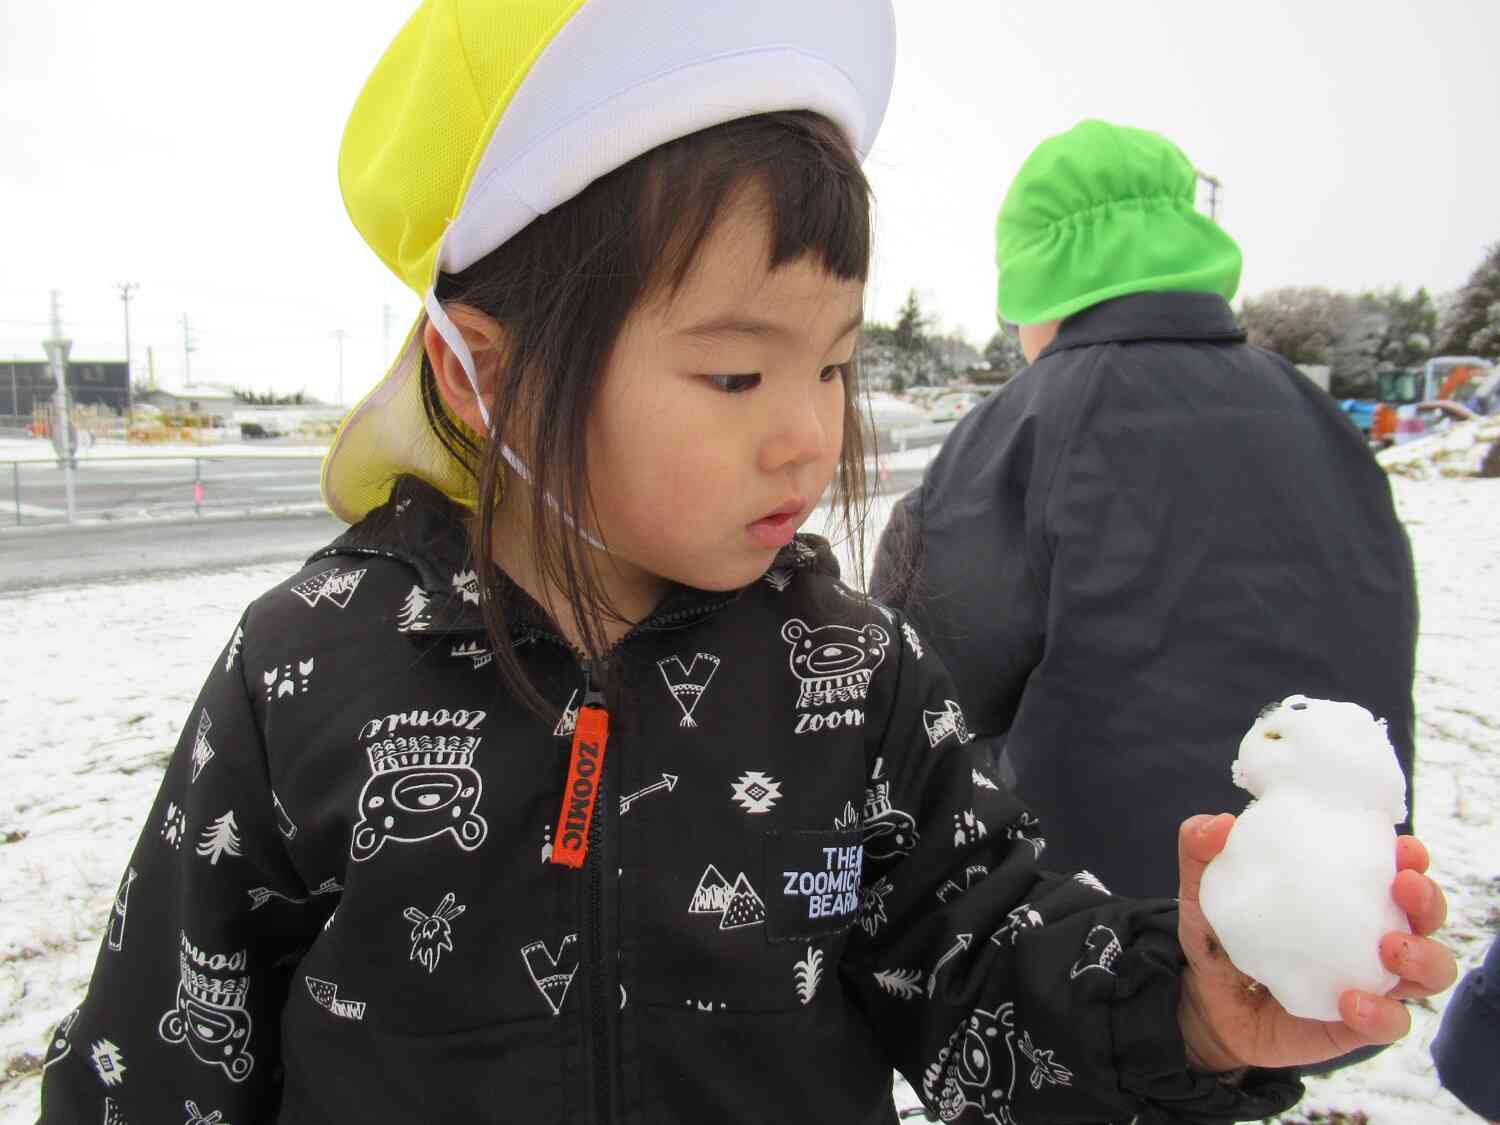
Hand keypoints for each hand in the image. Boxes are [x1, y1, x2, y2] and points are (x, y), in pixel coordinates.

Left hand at [1174, 813, 1455, 1072]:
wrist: (1202, 1000)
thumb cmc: (1219, 933)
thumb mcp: (1203, 889)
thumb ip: (1201, 849)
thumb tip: (1217, 825)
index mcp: (1343, 893)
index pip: (1395, 869)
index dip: (1410, 858)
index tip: (1403, 847)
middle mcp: (1367, 934)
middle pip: (1425, 916)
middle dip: (1428, 899)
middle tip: (1406, 887)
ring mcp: (1368, 980)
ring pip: (1429, 970)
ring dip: (1425, 956)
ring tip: (1393, 948)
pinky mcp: (1357, 1024)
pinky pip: (1390, 1023)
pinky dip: (1381, 1013)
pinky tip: (1351, 1000)